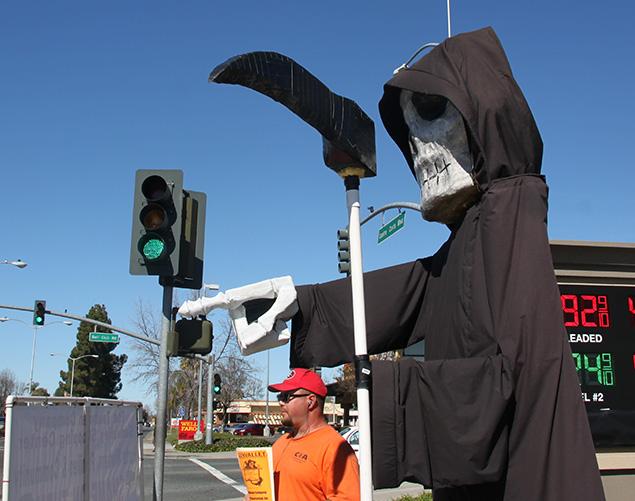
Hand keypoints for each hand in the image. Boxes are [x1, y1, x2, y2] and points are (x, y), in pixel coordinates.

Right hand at [178, 276, 297, 354]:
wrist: (295, 300)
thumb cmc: (288, 294)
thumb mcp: (285, 302)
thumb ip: (270, 319)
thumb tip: (248, 342)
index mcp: (239, 296)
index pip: (216, 302)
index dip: (199, 306)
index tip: (182, 311)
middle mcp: (235, 310)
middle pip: (245, 337)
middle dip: (265, 336)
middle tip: (280, 322)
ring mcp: (240, 323)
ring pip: (250, 345)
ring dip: (270, 338)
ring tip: (279, 323)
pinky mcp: (246, 332)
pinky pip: (253, 347)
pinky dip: (271, 340)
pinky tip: (278, 328)